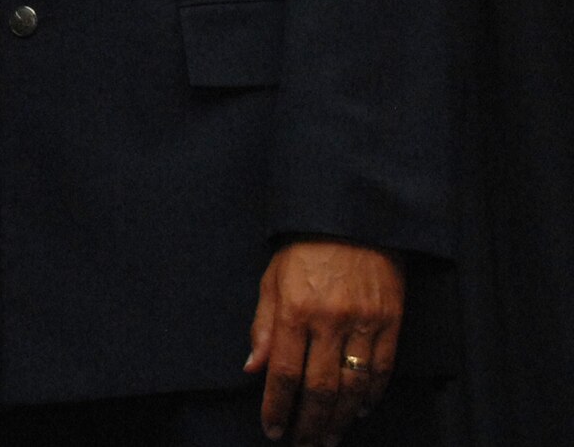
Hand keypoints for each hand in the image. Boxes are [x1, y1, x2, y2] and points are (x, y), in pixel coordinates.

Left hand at [246, 239, 403, 443]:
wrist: (351, 219)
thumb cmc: (303, 250)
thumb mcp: (271, 281)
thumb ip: (262, 327)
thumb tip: (252, 370)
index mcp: (294, 310)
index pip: (284, 372)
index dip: (278, 407)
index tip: (273, 430)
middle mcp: (329, 320)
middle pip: (320, 388)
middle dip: (309, 422)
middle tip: (303, 443)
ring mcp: (363, 322)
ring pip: (353, 386)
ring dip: (340, 418)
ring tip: (328, 437)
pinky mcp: (391, 320)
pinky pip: (382, 369)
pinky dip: (371, 395)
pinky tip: (360, 410)